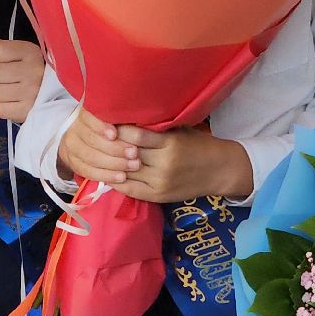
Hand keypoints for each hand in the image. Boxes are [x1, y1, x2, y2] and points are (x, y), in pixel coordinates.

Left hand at [0, 39, 43, 123]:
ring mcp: (33, 92)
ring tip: (13, 91)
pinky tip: (14, 102)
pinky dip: (3, 107)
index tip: (8, 62)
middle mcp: (34, 71)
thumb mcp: (5, 51)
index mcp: (30, 52)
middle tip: (11, 79)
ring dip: (0, 93)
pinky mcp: (27, 111)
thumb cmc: (21, 69)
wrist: (46, 94)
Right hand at [58, 108, 140, 185]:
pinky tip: (121, 177)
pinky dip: (106, 175)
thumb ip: (120, 118)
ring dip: (114, 164)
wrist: (85, 138)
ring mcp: (71, 148)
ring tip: (133, 166)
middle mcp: (74, 130)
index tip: (115, 134)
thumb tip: (138, 122)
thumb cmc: (107, 125)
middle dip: (115, 148)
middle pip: (92, 141)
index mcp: (83, 115)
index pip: (89, 119)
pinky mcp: (74, 164)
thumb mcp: (112, 117)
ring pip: (91, 158)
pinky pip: (88, 172)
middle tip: (134, 153)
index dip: (101, 127)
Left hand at [108, 126, 252, 204]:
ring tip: (95, 153)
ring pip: (126, 172)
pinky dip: (116, 180)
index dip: (117, 129)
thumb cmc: (198, 144)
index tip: (104, 121)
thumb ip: (155, 128)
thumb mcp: (180, 131)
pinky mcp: (158, 196)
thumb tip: (125, 119)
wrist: (220, 170)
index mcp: (170, 144)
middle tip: (94, 136)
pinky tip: (105, 172)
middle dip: (110, 145)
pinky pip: (130, 189)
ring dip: (109, 163)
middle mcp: (163, 164)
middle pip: (127, 154)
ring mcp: (160, 183)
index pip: (135, 136)